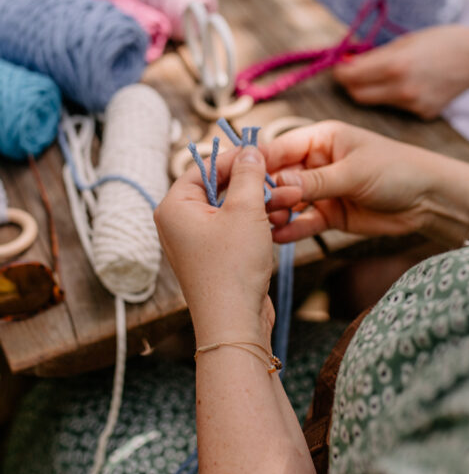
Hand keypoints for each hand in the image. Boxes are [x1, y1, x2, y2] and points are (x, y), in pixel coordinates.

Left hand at [155, 146, 274, 347]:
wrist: (233, 324)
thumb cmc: (232, 267)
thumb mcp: (245, 210)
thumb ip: (248, 174)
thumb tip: (250, 150)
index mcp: (174, 206)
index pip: (203, 166)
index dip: (235, 158)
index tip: (262, 152)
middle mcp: (178, 223)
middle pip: (218, 187)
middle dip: (252, 182)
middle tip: (280, 177)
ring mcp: (195, 242)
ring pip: (230, 209)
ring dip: (260, 202)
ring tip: (290, 200)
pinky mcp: (213, 258)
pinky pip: (233, 229)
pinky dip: (256, 222)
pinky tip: (281, 220)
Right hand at [265, 120, 468, 247]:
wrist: (430, 199)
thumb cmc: (397, 170)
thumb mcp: (354, 172)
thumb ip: (315, 181)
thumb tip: (278, 185)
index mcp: (320, 139)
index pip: (278, 148)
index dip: (255, 162)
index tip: (232, 177)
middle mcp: (315, 162)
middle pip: (278, 176)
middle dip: (264, 192)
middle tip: (252, 208)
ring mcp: (321, 189)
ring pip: (288, 201)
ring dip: (275, 212)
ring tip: (264, 224)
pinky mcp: (330, 214)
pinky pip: (304, 222)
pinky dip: (291, 229)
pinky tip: (277, 238)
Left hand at [333, 26, 468, 117]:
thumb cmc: (443, 41)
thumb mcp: (406, 41)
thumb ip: (376, 55)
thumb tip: (349, 62)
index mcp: (395, 65)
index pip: (351, 77)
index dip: (340, 72)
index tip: (338, 66)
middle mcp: (401, 89)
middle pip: (358, 96)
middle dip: (351, 85)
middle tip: (353, 74)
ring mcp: (413, 105)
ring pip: (379, 101)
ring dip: (375, 90)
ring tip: (389, 74)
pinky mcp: (423, 114)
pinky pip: (399, 106)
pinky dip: (396, 96)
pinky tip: (413, 84)